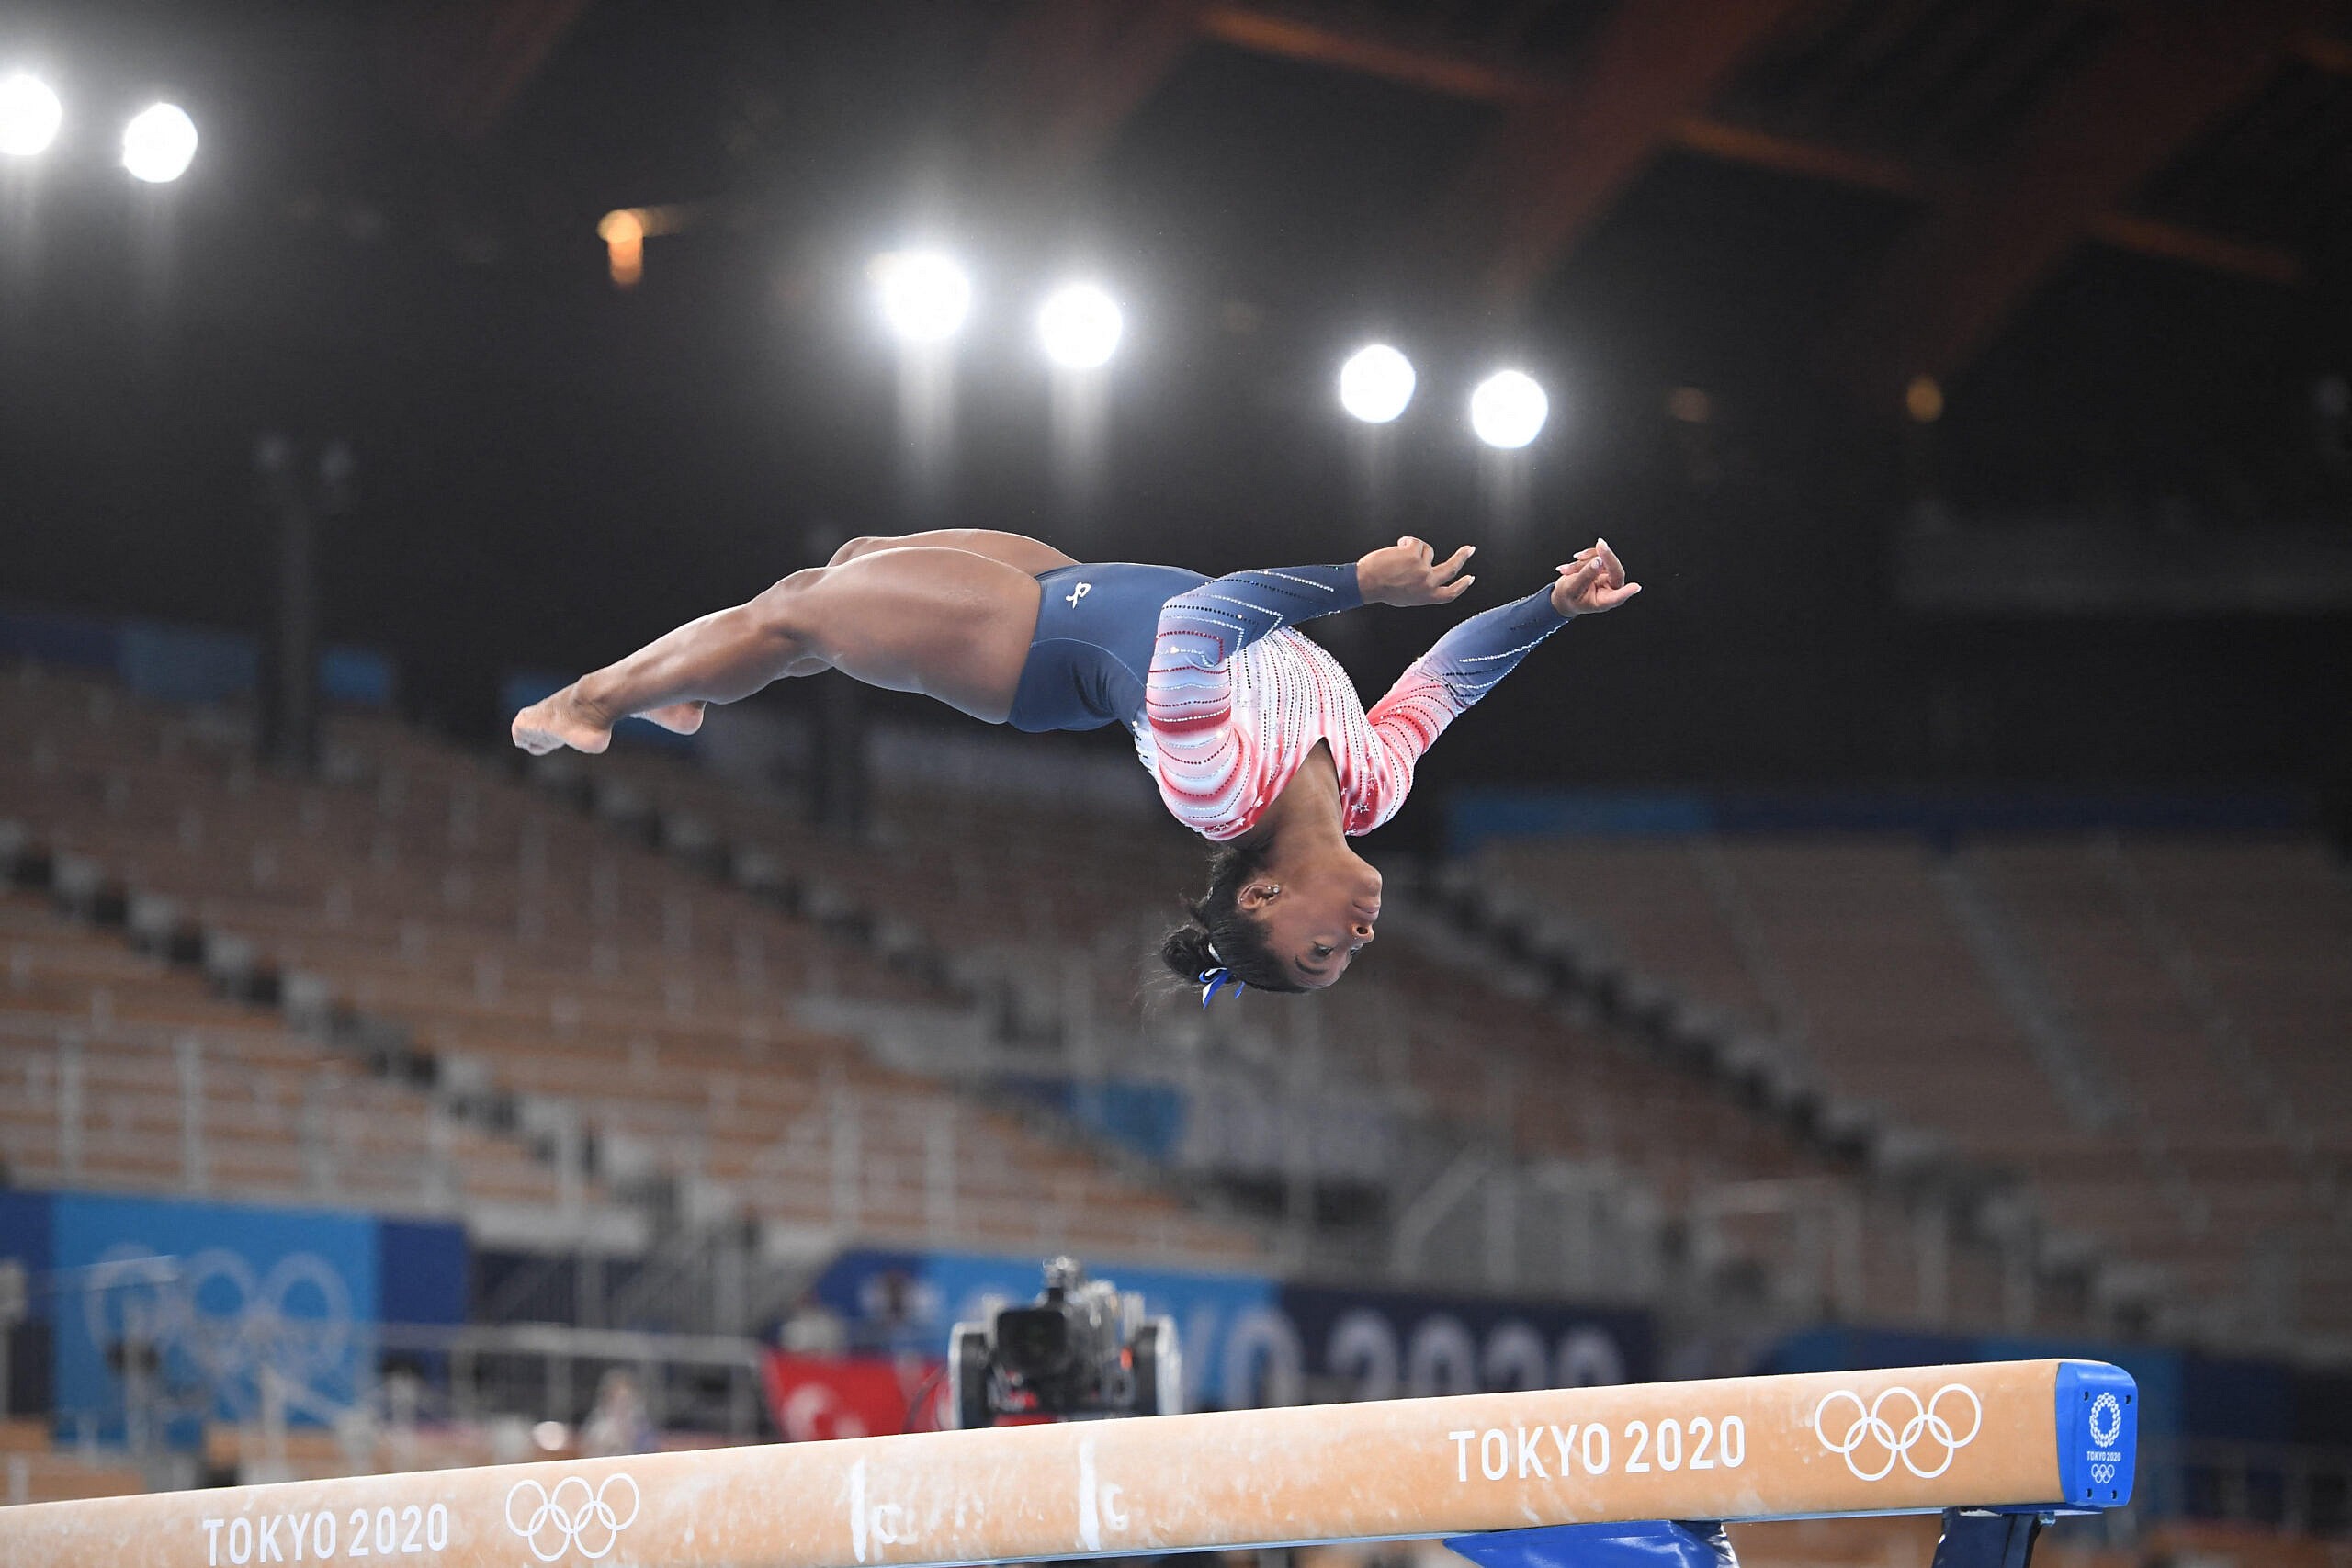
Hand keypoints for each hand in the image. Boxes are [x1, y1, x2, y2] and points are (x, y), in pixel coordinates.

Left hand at [1357, 536, 1474, 606]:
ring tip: (1396, 558)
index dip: (1462, 585)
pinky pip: (1415, 542)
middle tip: (1470, 549)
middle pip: (1452, 568)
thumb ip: (1421, 587)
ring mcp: (1423, 568)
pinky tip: (1396, 549)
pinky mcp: (1415, 555)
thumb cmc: (1382, 588)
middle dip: (1462, 557)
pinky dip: (1406, 542)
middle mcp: (1428, 583)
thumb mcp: (1406, 596)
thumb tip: (1429, 573)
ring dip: (1413, 549)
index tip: (1469, 578)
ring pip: (1426, 550)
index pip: (1450, 593)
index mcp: (1426, 596)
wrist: (1366, 584)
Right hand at [1551, 538, 1640, 615]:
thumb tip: (1598, 561)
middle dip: (1606, 556)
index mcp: (1604, 601)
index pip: (1617, 597)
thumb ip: (1586, 575)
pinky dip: (1583, 558)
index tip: (1636, 587)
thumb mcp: (1572, 588)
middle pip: (1615, 570)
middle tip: (1599, 544)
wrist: (1565, 593)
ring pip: (1603, 560)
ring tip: (1567, 570)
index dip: (1626, 592)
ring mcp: (1608, 577)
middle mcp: (1610, 589)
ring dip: (1583, 561)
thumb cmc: (1569, 596)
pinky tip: (1571, 567)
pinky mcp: (1604, 566)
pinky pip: (1597, 555)